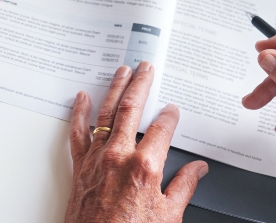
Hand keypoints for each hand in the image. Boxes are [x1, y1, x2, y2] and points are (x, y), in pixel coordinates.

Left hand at [65, 63, 208, 222]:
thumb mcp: (169, 216)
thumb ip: (183, 187)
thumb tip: (197, 170)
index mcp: (145, 166)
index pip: (162, 128)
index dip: (170, 115)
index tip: (172, 109)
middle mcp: (120, 156)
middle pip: (132, 109)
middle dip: (140, 84)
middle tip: (145, 67)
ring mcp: (98, 159)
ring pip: (106, 114)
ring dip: (115, 89)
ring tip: (121, 72)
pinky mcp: (81, 167)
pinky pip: (78, 133)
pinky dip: (79, 113)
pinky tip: (82, 98)